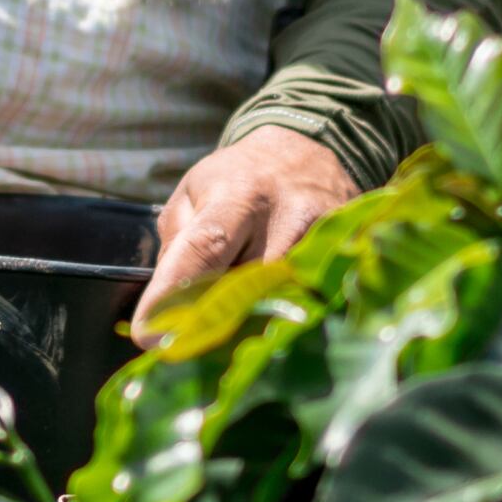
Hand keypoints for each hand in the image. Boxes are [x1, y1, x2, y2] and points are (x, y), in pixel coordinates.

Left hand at [134, 126, 359, 321]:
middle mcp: (288, 216)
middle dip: (215, 324)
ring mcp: (327, 239)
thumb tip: (167, 306)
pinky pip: (317, 303)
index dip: (176, 293)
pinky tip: (271, 328)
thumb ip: (177, 244)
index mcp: (238, 196)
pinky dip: (290, 321)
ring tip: (229, 341)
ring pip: (285, 303)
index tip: (150, 336)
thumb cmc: (238, 179)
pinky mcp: (351, 255)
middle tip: (187, 349)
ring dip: (253, 328)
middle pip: (249, 289)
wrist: (306, 152)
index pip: (205, 249)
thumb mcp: (193, 193)